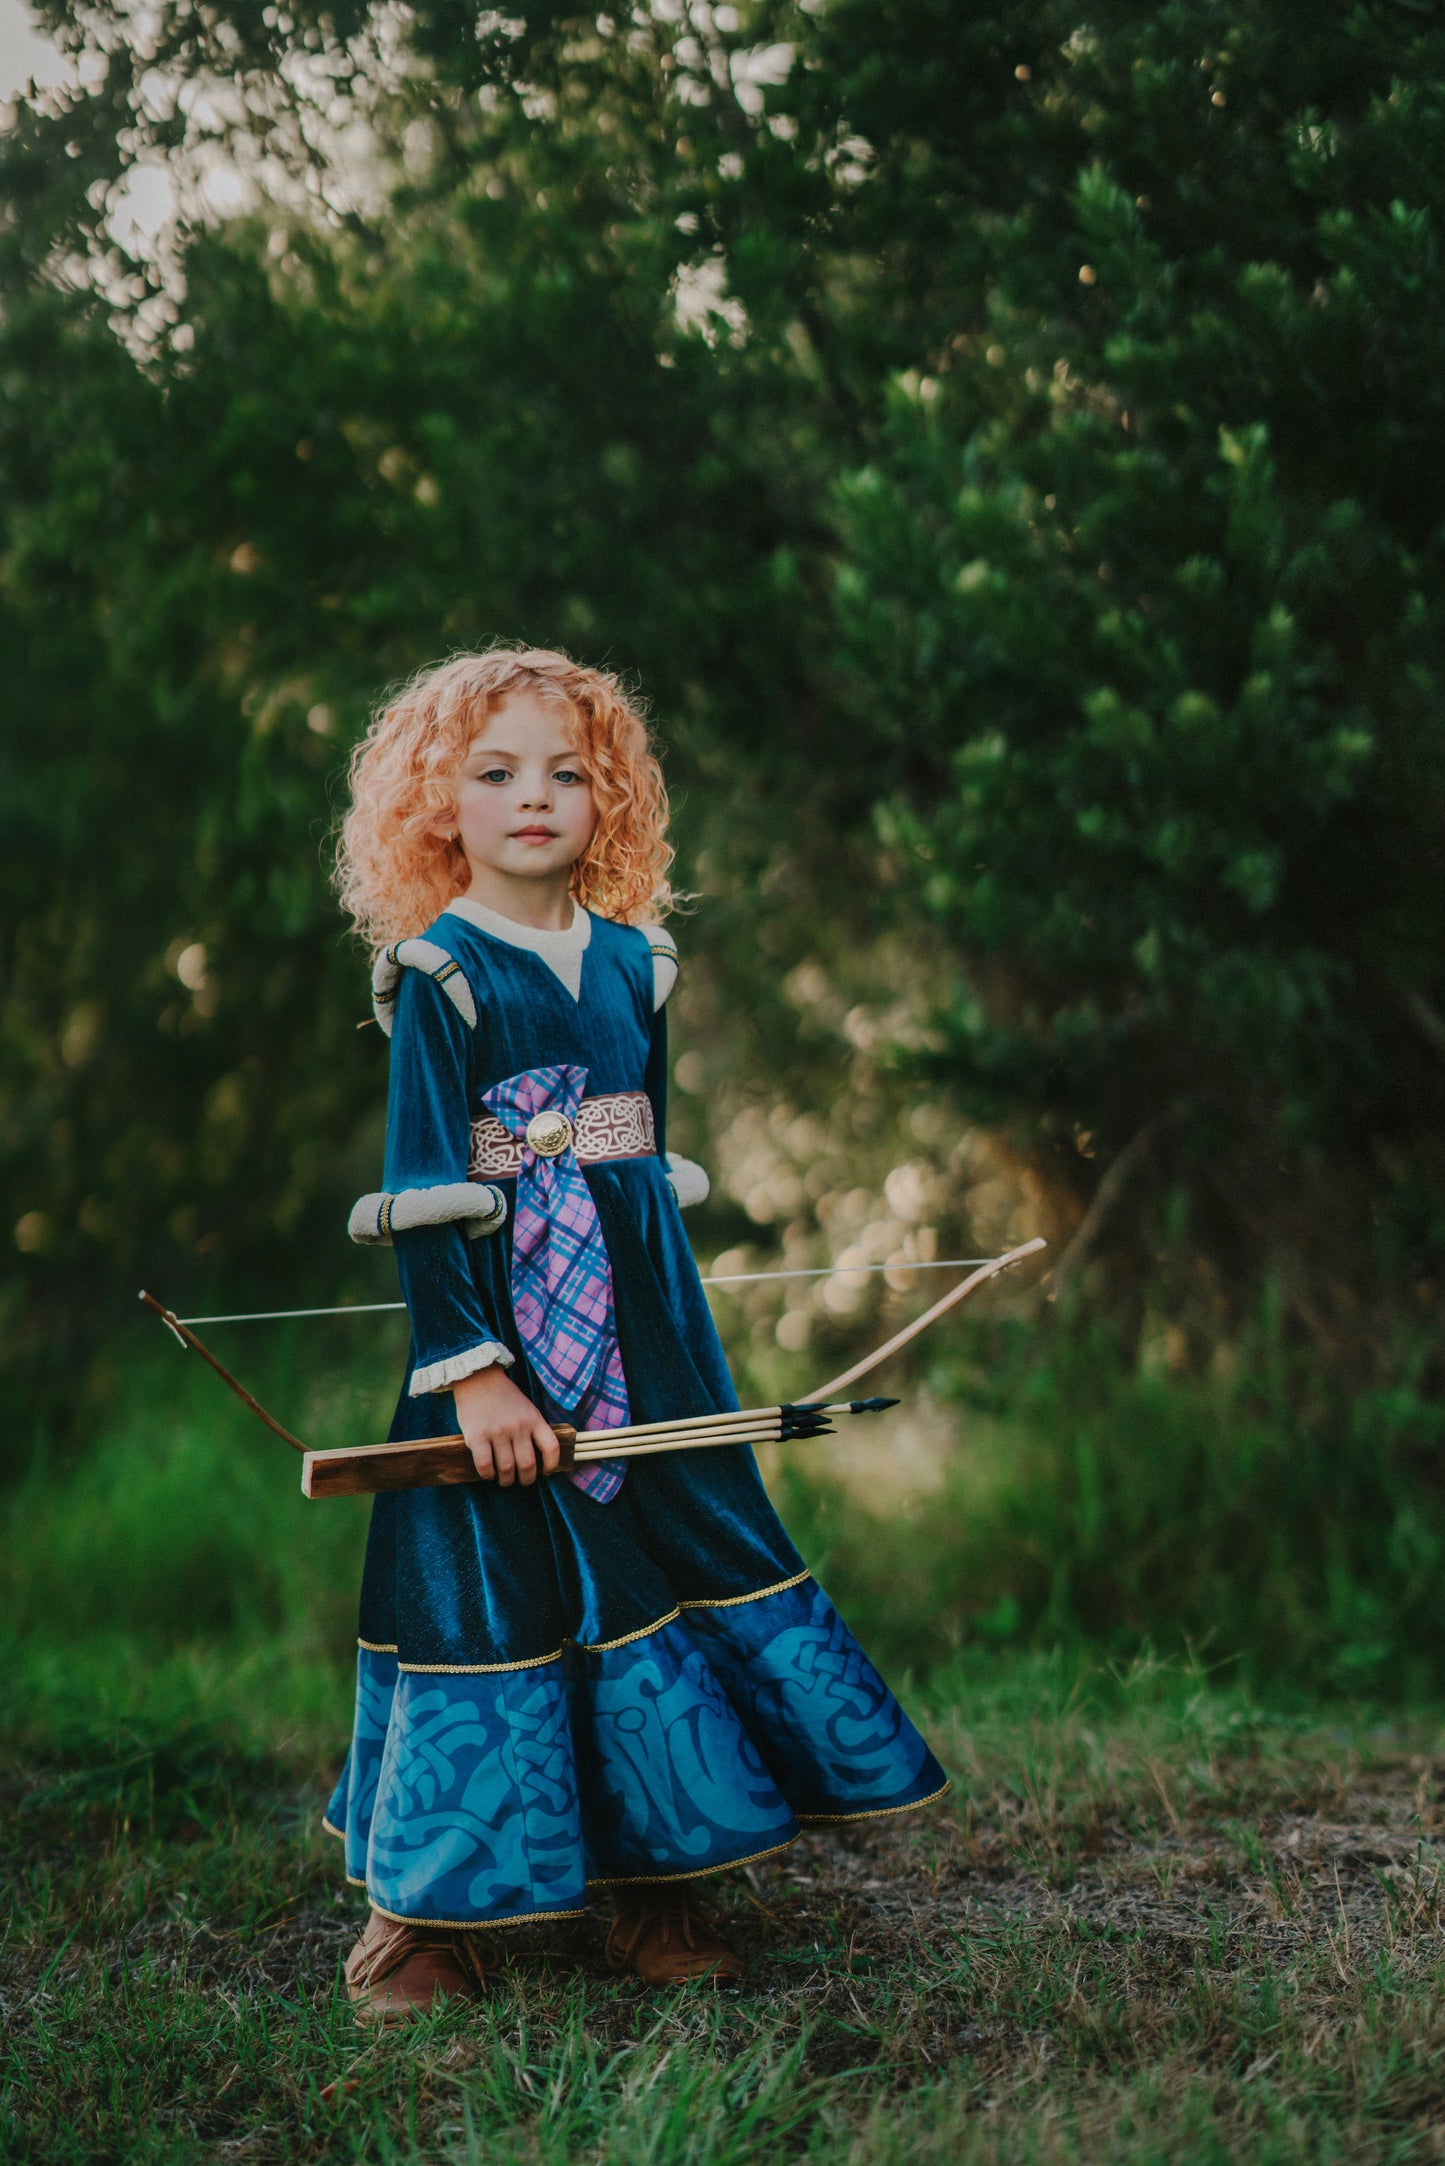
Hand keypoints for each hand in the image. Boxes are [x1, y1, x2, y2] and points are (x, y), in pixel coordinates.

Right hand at [451, 1365, 560, 1487]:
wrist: (478, 1378)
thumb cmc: (503, 1396)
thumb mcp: (526, 1408)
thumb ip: (532, 1429)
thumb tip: (536, 1459)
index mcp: (534, 1419)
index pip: (552, 1447)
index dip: (552, 1464)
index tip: (546, 1472)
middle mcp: (518, 1426)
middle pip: (528, 1464)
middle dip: (526, 1479)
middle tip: (521, 1480)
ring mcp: (498, 1432)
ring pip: (507, 1469)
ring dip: (506, 1480)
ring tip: (504, 1479)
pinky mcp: (477, 1436)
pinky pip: (485, 1465)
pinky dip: (488, 1475)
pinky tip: (489, 1473)